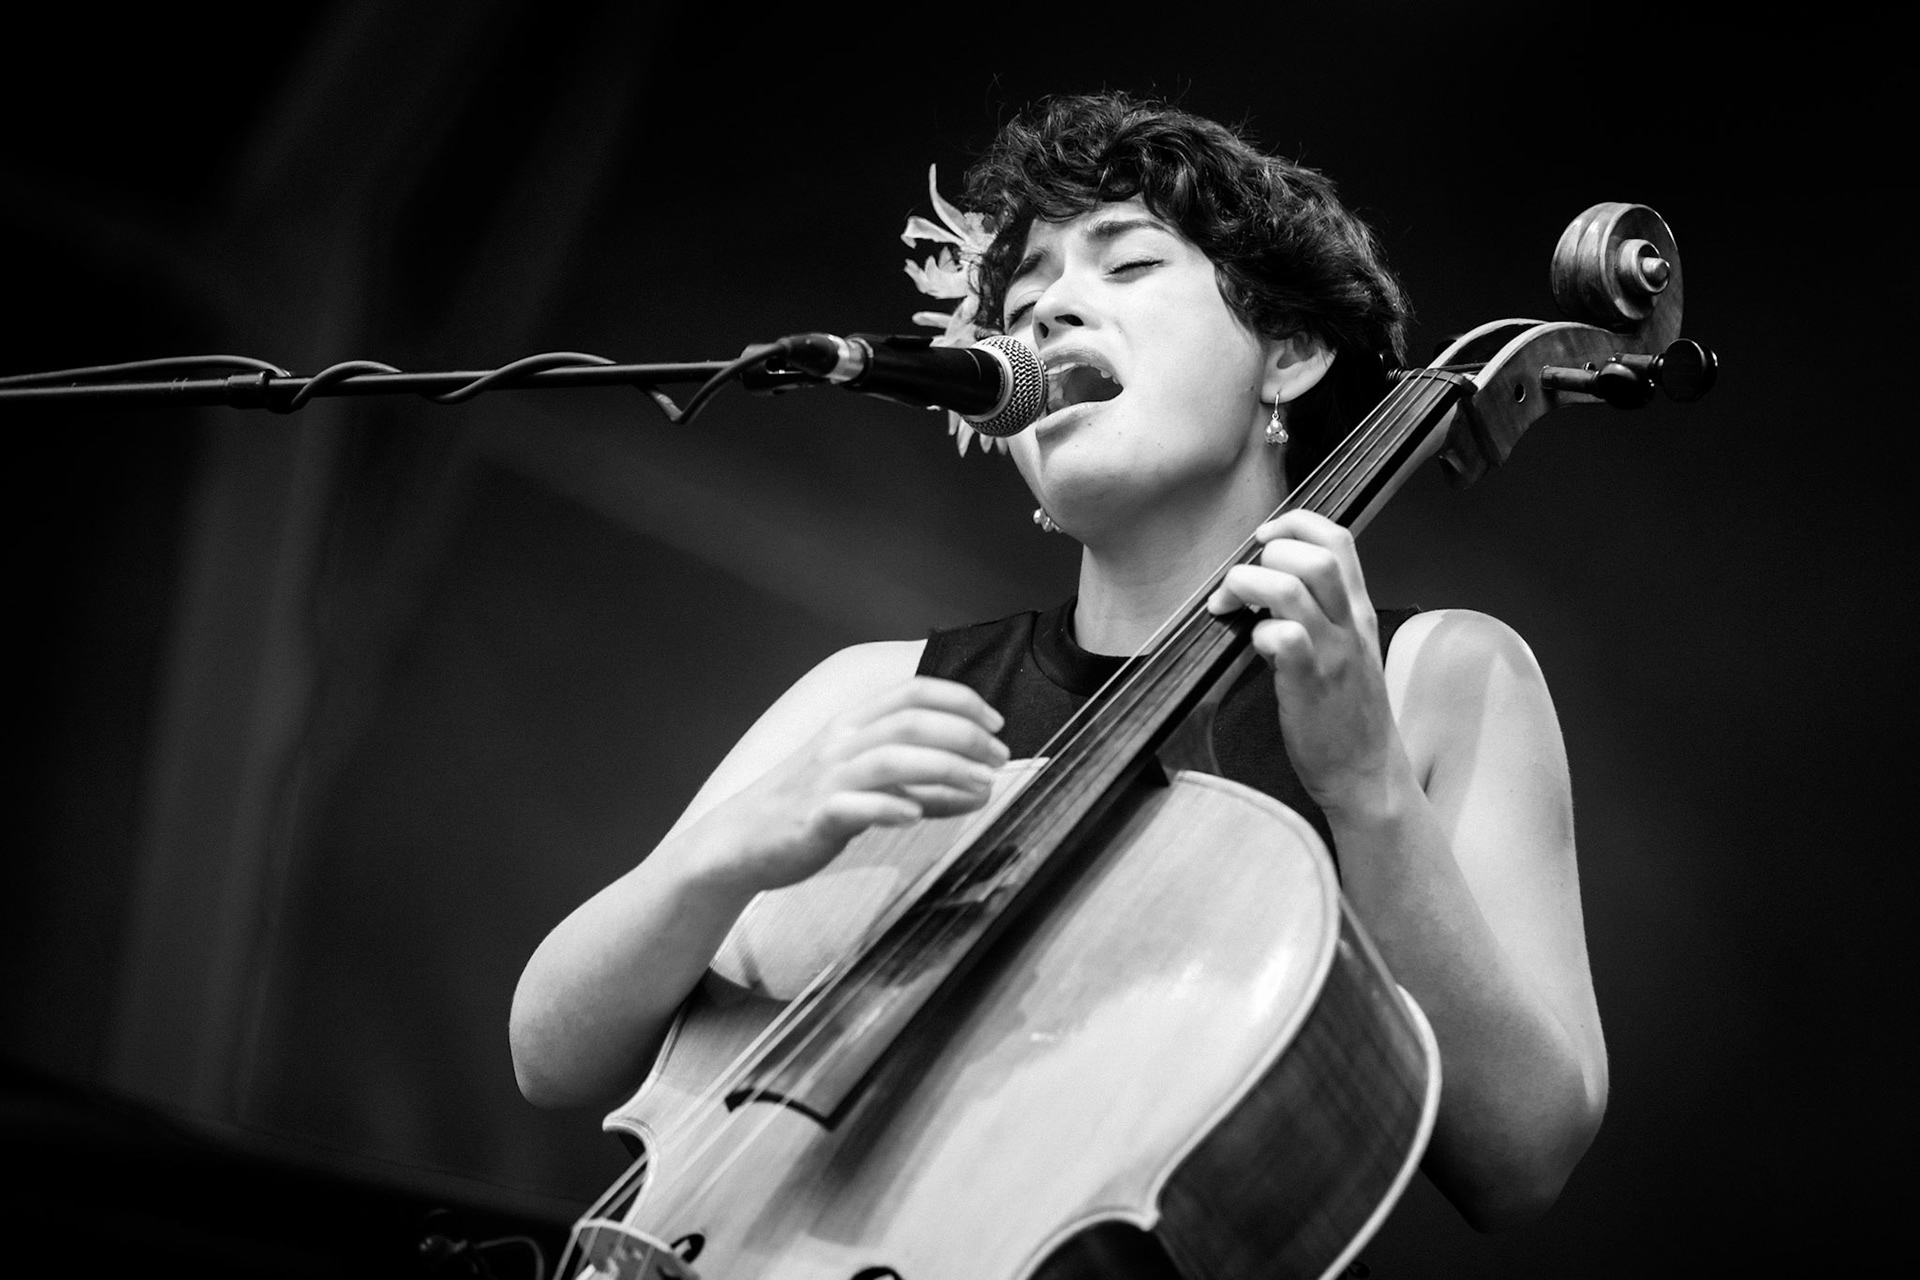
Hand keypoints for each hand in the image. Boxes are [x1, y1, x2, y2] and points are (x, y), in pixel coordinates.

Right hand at [722, 677, 1008, 890]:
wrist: (741, 839)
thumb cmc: (809, 806)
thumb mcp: (864, 783)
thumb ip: (919, 783)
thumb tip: (978, 788)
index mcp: (853, 723)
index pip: (914, 691)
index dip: (961, 701)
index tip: (996, 723)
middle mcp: (841, 742)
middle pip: (911, 721)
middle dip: (965, 735)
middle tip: (999, 759)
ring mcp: (827, 778)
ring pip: (892, 759)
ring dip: (945, 769)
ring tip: (982, 786)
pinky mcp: (815, 817)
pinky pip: (854, 806)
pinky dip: (889, 807)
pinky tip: (915, 816)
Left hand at [1205, 510, 1408, 816]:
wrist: (1367, 774)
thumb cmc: (1347, 714)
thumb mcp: (1345, 652)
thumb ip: (1317, 616)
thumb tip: (1265, 592)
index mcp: (1358, 611)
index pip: (1338, 540)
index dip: (1296, 524)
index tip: (1264, 538)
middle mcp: (1350, 625)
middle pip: (1317, 555)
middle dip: (1269, 554)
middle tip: (1243, 582)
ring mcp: (1333, 654)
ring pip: (1292, 589)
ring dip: (1249, 586)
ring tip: (1231, 607)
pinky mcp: (1310, 684)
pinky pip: (1283, 638)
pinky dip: (1258, 633)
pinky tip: (1253, 648)